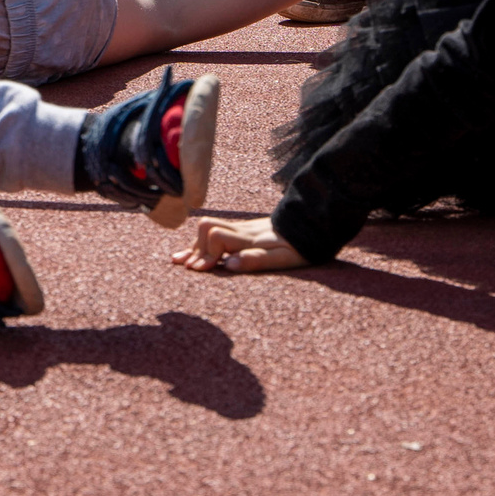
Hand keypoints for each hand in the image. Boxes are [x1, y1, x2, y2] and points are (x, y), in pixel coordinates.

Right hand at [173, 215, 307, 272]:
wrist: (316, 224)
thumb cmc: (303, 246)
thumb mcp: (285, 258)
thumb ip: (257, 260)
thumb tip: (229, 265)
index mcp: (250, 238)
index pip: (216, 235)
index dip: (206, 253)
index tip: (201, 271)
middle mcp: (243, 230)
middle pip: (207, 228)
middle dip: (195, 249)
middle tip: (186, 269)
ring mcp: (244, 228)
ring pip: (209, 228)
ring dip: (195, 245)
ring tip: (178, 261)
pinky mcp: (246, 229)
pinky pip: (218, 231)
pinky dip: (203, 243)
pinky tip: (194, 252)